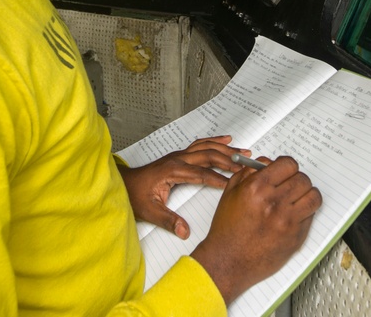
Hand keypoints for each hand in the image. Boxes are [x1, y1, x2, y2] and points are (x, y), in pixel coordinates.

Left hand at [118, 135, 247, 238]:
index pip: (201, 174)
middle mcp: (177, 159)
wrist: (125, 184)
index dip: (219, 178)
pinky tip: (225, 140)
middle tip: (245, 165)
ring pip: (206, 147)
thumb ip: (168, 221)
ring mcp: (179, 155)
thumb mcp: (150, 211)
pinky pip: (201, 145)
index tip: (234, 183)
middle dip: (228, 160)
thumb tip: (184, 231)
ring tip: (243, 151)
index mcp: (172, 170)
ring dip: (225, 149)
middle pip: (208, 155)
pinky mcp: (179, 156)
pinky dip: (215, 142)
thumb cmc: (135, 195)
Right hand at [190, 156, 321, 304]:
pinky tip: (293, 214)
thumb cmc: (227, 230)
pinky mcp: (296, 236)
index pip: (288, 164)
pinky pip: (311, 215)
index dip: (286, 165)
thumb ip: (249, 173)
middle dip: (296, 179)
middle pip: (302, 179)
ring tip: (296, 198)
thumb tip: (267, 163)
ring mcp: (287, 221)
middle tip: (289, 184)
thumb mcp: (230, 193)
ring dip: (306, 194)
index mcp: (256, 188)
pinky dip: (305, 211)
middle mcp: (274, 203)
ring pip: (313, 195)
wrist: (228, 261)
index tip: (285, 170)